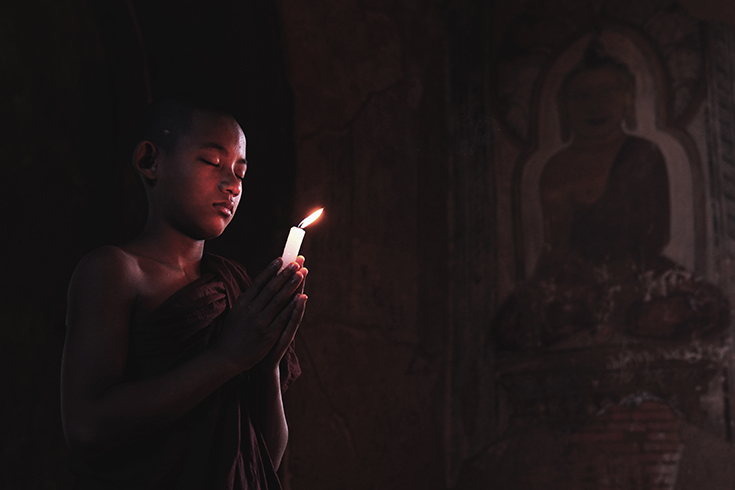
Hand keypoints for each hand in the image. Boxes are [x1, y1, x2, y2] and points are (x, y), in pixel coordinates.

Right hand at [212, 256, 306, 371]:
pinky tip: (301, 296)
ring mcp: (260, 321)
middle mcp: (251, 310)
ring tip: (301, 273)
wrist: (226, 357)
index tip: (281, 259)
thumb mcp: (236, 312)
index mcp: (243, 302)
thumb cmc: (231, 334)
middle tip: (296, 262)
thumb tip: (259, 285)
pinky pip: (283, 317)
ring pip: (279, 299)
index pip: (259, 282)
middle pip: (271, 287)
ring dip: (291, 284)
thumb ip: (248, 300)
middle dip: (285, 273)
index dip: (271, 270)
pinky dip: (293, 306)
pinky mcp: (268, 334)